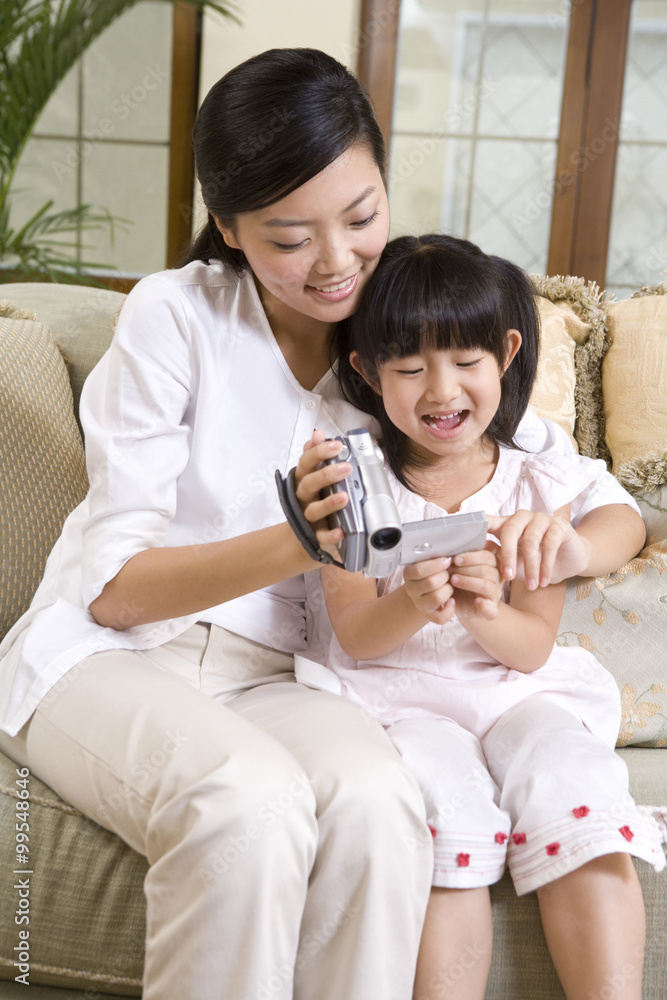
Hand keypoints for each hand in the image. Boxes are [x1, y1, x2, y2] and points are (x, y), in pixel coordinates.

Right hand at [293, 430, 351, 559]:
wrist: (303, 534)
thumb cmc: (313, 498)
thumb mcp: (313, 475)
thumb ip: (316, 455)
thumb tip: (318, 433)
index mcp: (304, 480)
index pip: (306, 462)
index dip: (318, 452)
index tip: (336, 445)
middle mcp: (303, 497)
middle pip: (309, 484)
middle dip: (326, 475)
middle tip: (346, 468)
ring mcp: (308, 517)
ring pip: (314, 510)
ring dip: (328, 503)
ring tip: (345, 497)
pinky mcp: (315, 535)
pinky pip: (322, 536)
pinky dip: (331, 535)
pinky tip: (341, 532)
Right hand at [403, 557, 454, 624]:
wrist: (429, 589)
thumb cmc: (432, 571)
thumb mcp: (429, 561)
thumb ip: (434, 556)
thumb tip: (448, 554)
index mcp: (409, 574)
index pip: (419, 570)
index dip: (436, 565)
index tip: (446, 560)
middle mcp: (411, 590)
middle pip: (431, 583)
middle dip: (445, 576)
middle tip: (448, 573)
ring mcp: (420, 604)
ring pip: (437, 597)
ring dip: (448, 589)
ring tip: (450, 585)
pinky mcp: (430, 616)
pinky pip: (440, 617)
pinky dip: (449, 609)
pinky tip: (452, 600)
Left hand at [448, 544, 502, 620]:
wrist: (458, 601)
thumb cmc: (457, 578)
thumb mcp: (458, 565)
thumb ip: (460, 556)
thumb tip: (454, 543)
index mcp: (492, 563)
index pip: (487, 556)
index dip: (471, 557)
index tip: (455, 558)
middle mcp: (497, 577)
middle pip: (487, 570)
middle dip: (466, 569)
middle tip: (451, 570)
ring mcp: (495, 594)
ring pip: (486, 585)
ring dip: (468, 582)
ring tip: (453, 580)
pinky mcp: (490, 610)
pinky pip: (491, 609)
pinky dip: (484, 605)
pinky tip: (476, 601)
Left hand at [487, 506, 589, 588]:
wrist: (568, 562)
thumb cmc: (535, 562)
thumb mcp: (514, 564)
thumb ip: (498, 560)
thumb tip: (477, 559)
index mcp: (507, 524)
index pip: (489, 522)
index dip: (478, 527)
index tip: (469, 537)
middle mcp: (522, 517)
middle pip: (510, 531)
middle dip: (508, 556)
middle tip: (508, 577)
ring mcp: (541, 519)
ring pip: (531, 540)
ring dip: (531, 566)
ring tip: (532, 587)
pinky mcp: (559, 526)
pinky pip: (550, 544)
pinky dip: (546, 565)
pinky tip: (544, 581)